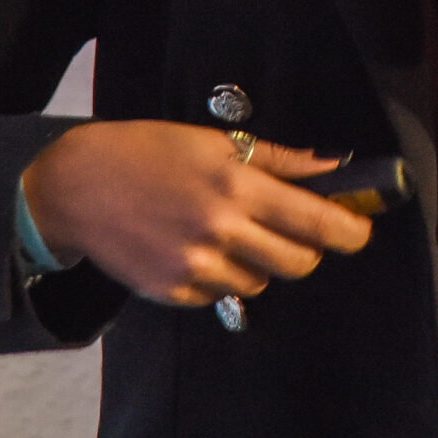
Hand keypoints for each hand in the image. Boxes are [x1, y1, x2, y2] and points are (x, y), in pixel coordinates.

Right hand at [19, 121, 372, 306]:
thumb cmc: (147, 152)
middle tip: (294, 231)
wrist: (76, 186)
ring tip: (233, 233)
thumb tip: (332, 165)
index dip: (350, 231)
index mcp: (237, 188)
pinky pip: (220, 294)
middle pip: (298, 263)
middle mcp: (220, 231)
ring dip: (261, 264)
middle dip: (307, 250)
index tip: (360, 231)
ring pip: (260, 283)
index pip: (316, 221)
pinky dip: (222, 277)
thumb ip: (278, 159)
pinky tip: (200, 248)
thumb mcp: (214, 142)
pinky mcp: (171, 291)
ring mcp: (194, 266)